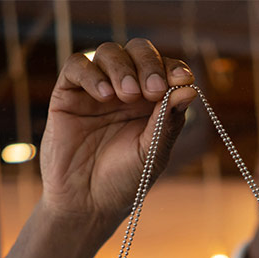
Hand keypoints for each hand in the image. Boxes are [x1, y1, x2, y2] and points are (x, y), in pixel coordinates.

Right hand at [39, 39, 196, 233]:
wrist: (86, 204)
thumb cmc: (124, 181)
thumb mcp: (153, 152)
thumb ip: (168, 120)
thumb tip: (190, 88)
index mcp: (153, 102)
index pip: (166, 68)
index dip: (174, 68)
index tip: (181, 79)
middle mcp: (126, 90)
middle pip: (139, 51)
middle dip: (149, 64)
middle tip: (152, 90)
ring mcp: (97, 89)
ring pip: (109, 52)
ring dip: (122, 67)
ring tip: (125, 95)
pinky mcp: (68, 94)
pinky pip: (77, 66)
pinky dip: (92, 74)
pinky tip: (104, 95)